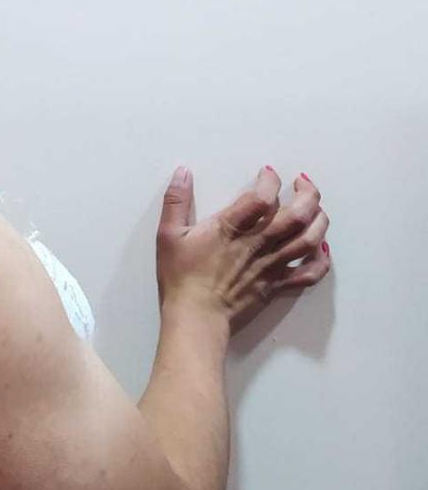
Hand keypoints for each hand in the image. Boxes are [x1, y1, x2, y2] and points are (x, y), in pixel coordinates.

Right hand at [156, 164, 330, 335]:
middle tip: (302, 183)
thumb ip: (176, 200)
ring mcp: (272, 265)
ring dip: (319, 220)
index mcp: (231, 229)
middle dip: (307, 193)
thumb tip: (183, 171)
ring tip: (315, 208)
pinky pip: (310, 273)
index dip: (270, 180)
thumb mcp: (168, 234)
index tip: (267, 173)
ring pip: (309, 240)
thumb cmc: (181, 277)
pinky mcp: (278, 284)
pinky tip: (321, 248)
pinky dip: (322, 260)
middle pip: (297, 215)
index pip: (262, 197)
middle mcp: (258, 244)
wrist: (195, 318)